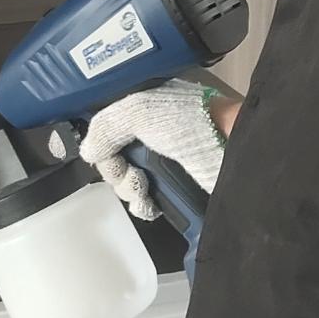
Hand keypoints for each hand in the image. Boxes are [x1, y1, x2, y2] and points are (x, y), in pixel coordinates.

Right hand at [80, 77, 226, 220]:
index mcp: (142, 112)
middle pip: (114, 163)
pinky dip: (143, 207)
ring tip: (144, 189)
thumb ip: (106, 126)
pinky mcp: (175, 189)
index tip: (109, 158)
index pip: (107, 135)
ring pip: (127, 185)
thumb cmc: (188, 122)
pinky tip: (150, 206)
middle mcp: (150, 137)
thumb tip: (88, 151)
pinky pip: (145, 203)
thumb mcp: (139, 110)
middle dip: (117, 173)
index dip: (104, 150)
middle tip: (132, 175)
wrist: (230, 147)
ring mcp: (163, 164)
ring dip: (129, 191)